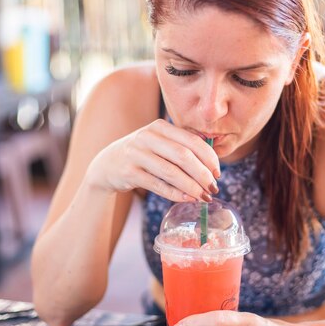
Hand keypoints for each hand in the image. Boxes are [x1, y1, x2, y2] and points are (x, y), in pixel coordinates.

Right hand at [86, 119, 219, 201]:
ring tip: (203, 197)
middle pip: (183, 156)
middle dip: (202, 174)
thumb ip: (182, 147)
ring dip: (191, 186)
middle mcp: (147, 137)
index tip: (218, 173)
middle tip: (213, 188)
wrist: (107, 164)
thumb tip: (212, 166)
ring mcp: (136, 154)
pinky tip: (187, 198)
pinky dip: (175, 193)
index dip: (209, 158)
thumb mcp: (159, 143)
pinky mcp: (129, 172)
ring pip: (171, 172)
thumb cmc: (142, 154)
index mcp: (160, 126)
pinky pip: (158, 185)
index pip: (192, 141)